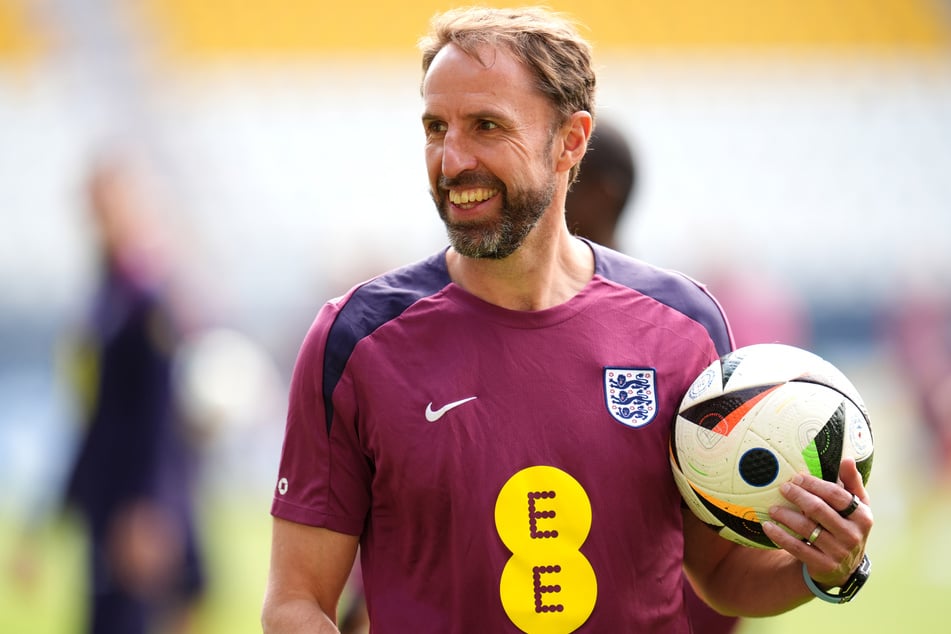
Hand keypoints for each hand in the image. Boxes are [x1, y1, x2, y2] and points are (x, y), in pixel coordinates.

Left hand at [763, 458, 872, 587]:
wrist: (845, 566)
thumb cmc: (847, 525)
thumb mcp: (856, 506)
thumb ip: (851, 483)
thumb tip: (847, 459)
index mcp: (862, 516)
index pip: (836, 495)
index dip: (814, 484)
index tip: (796, 477)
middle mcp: (852, 535)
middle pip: (818, 509)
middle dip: (797, 496)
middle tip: (782, 488)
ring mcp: (839, 552)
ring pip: (806, 528)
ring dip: (785, 515)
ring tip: (772, 508)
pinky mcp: (824, 565)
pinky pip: (797, 548)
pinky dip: (780, 535)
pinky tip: (767, 526)